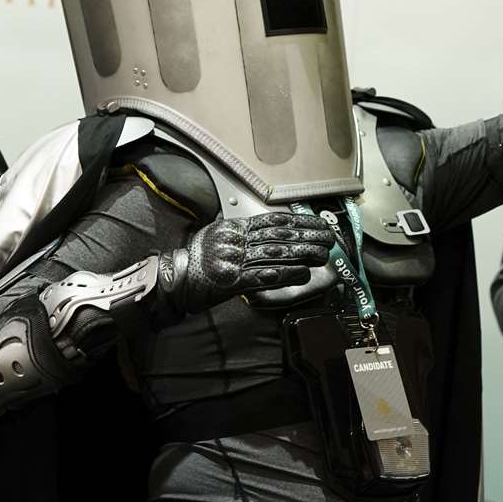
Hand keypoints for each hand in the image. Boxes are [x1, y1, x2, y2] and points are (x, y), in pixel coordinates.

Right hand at [157, 212, 333, 316]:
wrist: (173, 280)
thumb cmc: (195, 261)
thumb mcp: (215, 235)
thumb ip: (240, 231)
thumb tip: (267, 230)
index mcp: (233, 227)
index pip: (272, 220)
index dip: (299, 221)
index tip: (318, 223)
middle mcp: (235, 239)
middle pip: (279, 235)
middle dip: (308, 235)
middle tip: (329, 238)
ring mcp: (233, 259)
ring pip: (276, 253)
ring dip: (303, 253)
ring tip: (323, 254)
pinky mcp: (233, 281)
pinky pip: (265, 276)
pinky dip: (287, 274)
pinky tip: (303, 273)